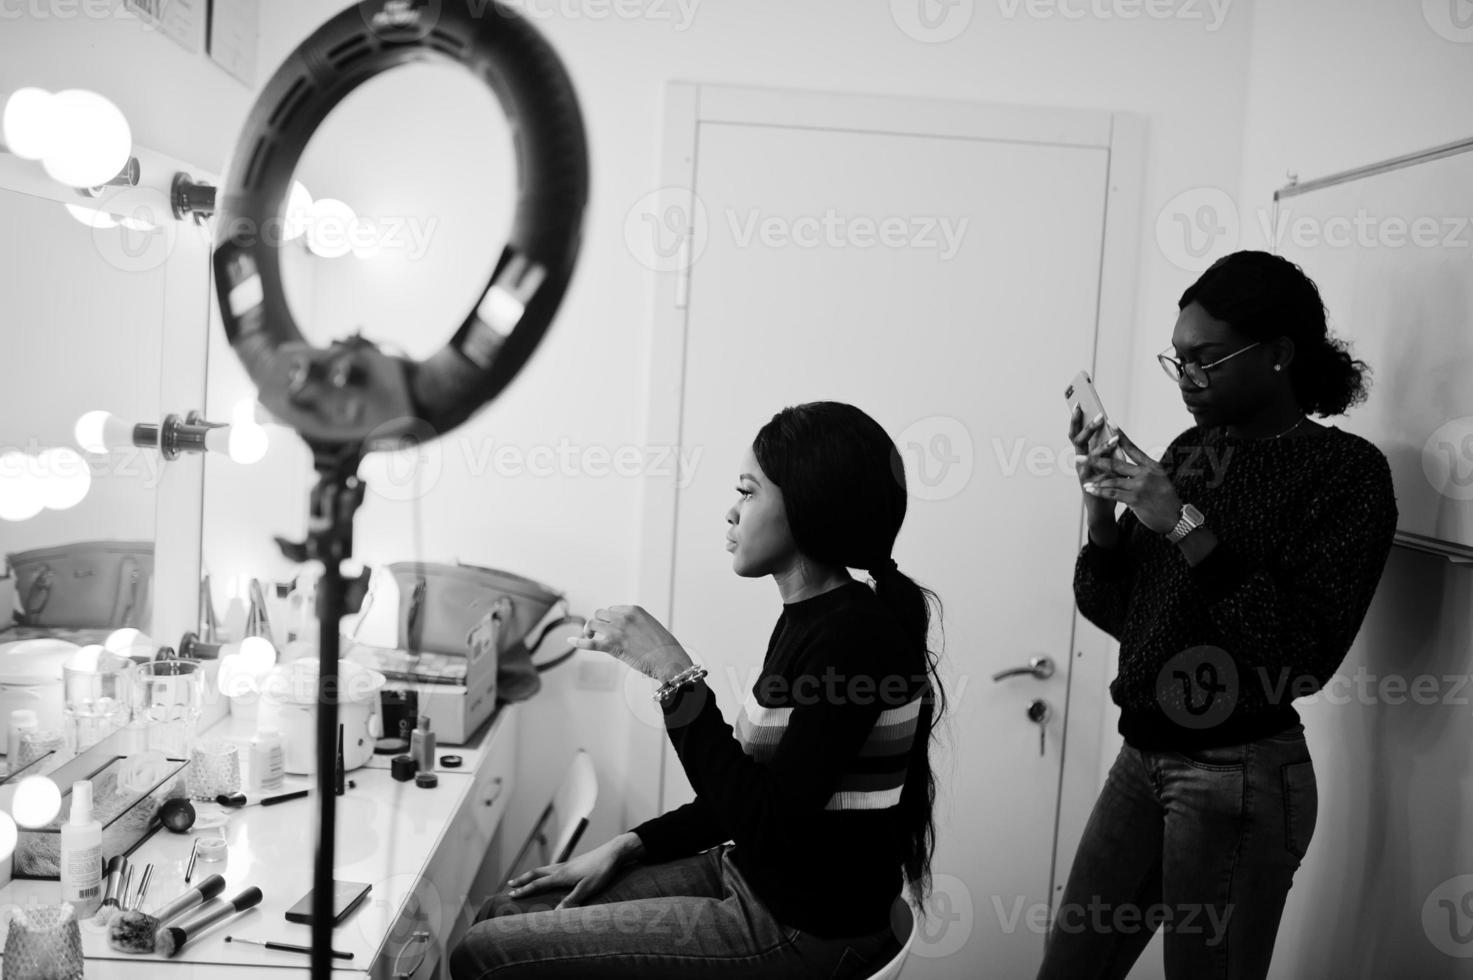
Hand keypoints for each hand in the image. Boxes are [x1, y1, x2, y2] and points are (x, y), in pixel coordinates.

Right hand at [505, 834, 639, 909]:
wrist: (613, 852)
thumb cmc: (601, 871)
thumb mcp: (588, 888)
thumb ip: (572, 900)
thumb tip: (555, 914)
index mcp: (561, 875)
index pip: (538, 883)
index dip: (524, 890)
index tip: (511, 895)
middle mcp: (561, 868)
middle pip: (536, 873)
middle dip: (522, 879)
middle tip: (510, 884)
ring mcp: (567, 865)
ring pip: (544, 869)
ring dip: (532, 875)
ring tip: (524, 879)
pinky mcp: (574, 864)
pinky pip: (552, 868)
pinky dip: (544, 872)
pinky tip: (548, 875)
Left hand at [566, 605, 693, 682]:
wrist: (669, 660)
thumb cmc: (664, 647)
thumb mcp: (650, 626)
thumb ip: (635, 623)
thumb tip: (625, 630)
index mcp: (633, 609)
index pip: (612, 609)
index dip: (609, 619)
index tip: (611, 628)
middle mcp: (623, 616)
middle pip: (599, 613)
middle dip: (598, 623)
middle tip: (599, 633)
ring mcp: (616, 630)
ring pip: (592, 623)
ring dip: (589, 630)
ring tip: (590, 637)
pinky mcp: (612, 646)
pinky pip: (590, 642)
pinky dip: (578, 641)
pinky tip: (570, 641)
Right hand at [1069, 405, 1118, 528]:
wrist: (1102, 509)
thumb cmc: (1106, 484)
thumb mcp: (1106, 462)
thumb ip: (1106, 447)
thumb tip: (1111, 427)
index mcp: (1084, 454)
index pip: (1076, 432)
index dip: (1075, 418)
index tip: (1078, 402)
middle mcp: (1080, 460)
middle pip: (1076, 438)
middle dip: (1085, 425)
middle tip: (1097, 415)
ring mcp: (1082, 471)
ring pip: (1086, 452)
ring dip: (1097, 440)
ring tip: (1109, 430)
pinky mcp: (1089, 482)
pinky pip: (1096, 467)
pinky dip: (1106, 457)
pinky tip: (1117, 448)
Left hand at [1080, 430, 1182, 534]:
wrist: (1175, 517)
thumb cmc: (1165, 498)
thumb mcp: (1159, 479)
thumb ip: (1143, 471)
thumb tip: (1124, 464)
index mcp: (1152, 465)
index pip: (1133, 448)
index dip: (1120, 436)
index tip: (1110, 423)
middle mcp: (1146, 473)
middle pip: (1116, 463)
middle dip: (1096, 460)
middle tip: (1080, 457)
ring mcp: (1140, 486)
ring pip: (1112, 480)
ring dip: (1096, 480)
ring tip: (1083, 480)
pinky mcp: (1135, 499)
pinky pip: (1112, 493)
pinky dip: (1099, 491)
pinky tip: (1090, 489)